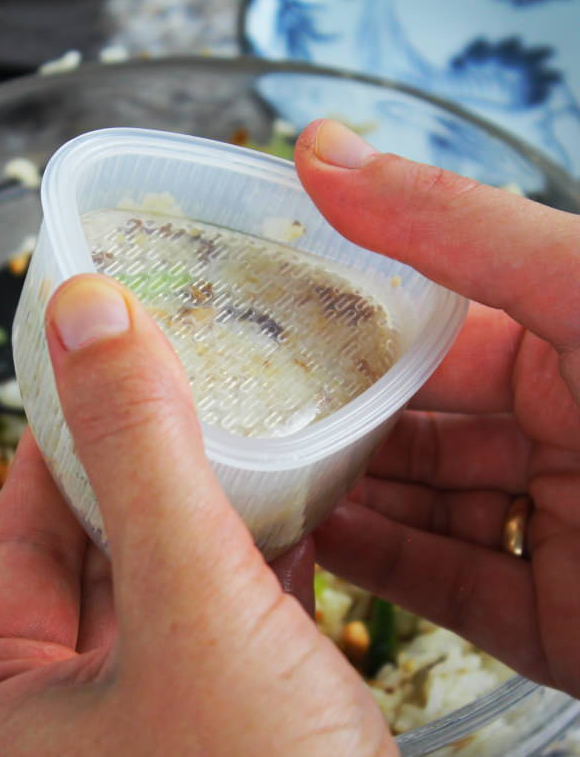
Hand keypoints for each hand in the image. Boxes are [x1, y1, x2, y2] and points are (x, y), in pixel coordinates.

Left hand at [0, 275, 395, 756]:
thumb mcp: (194, 610)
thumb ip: (143, 454)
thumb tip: (87, 312)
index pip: (18, 514)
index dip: (75, 411)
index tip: (120, 323)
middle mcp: (51, 738)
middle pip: (92, 550)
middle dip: (155, 455)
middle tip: (205, 356)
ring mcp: (137, 752)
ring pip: (165, 595)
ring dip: (215, 511)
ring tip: (263, 416)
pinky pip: (220, 646)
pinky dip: (257, 577)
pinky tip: (307, 512)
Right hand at [296, 120, 579, 692]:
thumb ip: (458, 227)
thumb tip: (329, 150)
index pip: (445, 301)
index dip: (352, 293)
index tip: (257, 287)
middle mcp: (577, 421)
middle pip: (427, 407)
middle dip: (332, 401)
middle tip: (231, 391)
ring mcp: (573, 523)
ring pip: (431, 502)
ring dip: (345, 490)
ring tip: (251, 468)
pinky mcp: (573, 625)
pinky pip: (461, 591)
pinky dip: (389, 575)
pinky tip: (320, 547)